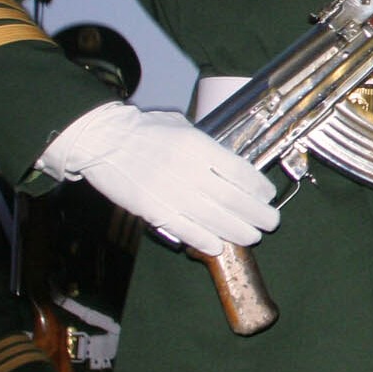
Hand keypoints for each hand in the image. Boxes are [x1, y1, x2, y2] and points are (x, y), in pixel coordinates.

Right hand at [38, 102, 278, 255]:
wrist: (102, 139)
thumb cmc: (142, 129)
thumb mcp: (180, 125)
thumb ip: (205, 144)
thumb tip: (229, 162)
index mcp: (196, 145)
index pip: (237, 171)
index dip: (257, 187)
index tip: (267, 195)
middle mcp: (186, 170)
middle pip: (231, 198)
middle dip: (256, 213)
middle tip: (271, 221)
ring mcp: (168, 191)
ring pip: (212, 218)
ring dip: (237, 230)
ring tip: (252, 235)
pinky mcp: (151, 209)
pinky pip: (183, 229)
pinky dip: (203, 239)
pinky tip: (218, 245)